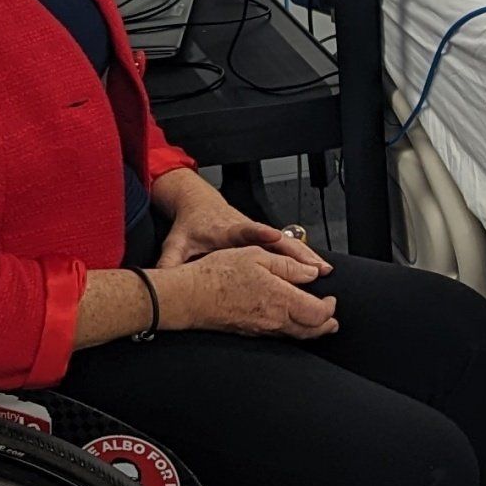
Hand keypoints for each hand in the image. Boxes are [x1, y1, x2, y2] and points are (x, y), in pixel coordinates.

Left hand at [153, 170, 329, 281]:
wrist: (199, 205)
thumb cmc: (190, 226)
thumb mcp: (176, 243)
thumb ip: (170, 261)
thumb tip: (161, 280)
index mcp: (226, 230)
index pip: (245, 230)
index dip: (260, 233)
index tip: (275, 236)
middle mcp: (247, 229)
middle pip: (276, 239)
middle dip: (296, 251)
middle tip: (315, 265)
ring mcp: (258, 233)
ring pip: (286, 243)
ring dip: (306, 256)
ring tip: (325, 269)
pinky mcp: (264, 238)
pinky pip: (286, 248)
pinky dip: (303, 257)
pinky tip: (319, 268)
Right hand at [162, 248, 337, 340]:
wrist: (189, 296)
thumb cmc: (218, 273)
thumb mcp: (257, 256)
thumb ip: (289, 266)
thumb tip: (311, 274)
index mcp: (281, 299)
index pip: (318, 313)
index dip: (330, 308)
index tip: (331, 298)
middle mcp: (274, 319)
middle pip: (311, 331)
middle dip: (326, 325)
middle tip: (333, 318)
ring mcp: (261, 329)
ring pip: (296, 336)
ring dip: (311, 329)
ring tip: (318, 322)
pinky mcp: (250, 332)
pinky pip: (279, 335)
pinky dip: (292, 331)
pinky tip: (290, 322)